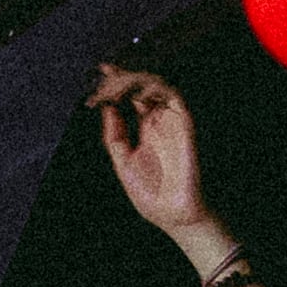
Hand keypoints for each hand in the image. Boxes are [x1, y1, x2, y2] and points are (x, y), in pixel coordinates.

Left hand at [90, 65, 217, 245]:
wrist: (175, 216)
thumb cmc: (153, 195)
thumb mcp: (123, 163)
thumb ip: (115, 136)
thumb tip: (105, 108)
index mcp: (146, 129)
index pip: (133, 95)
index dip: (119, 79)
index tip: (101, 70)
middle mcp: (160, 121)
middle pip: (143, 85)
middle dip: (121, 78)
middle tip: (103, 82)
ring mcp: (173, 122)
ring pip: (157, 84)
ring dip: (134, 80)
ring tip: (113, 87)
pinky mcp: (185, 126)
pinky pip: (174, 97)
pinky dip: (154, 90)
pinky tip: (135, 95)